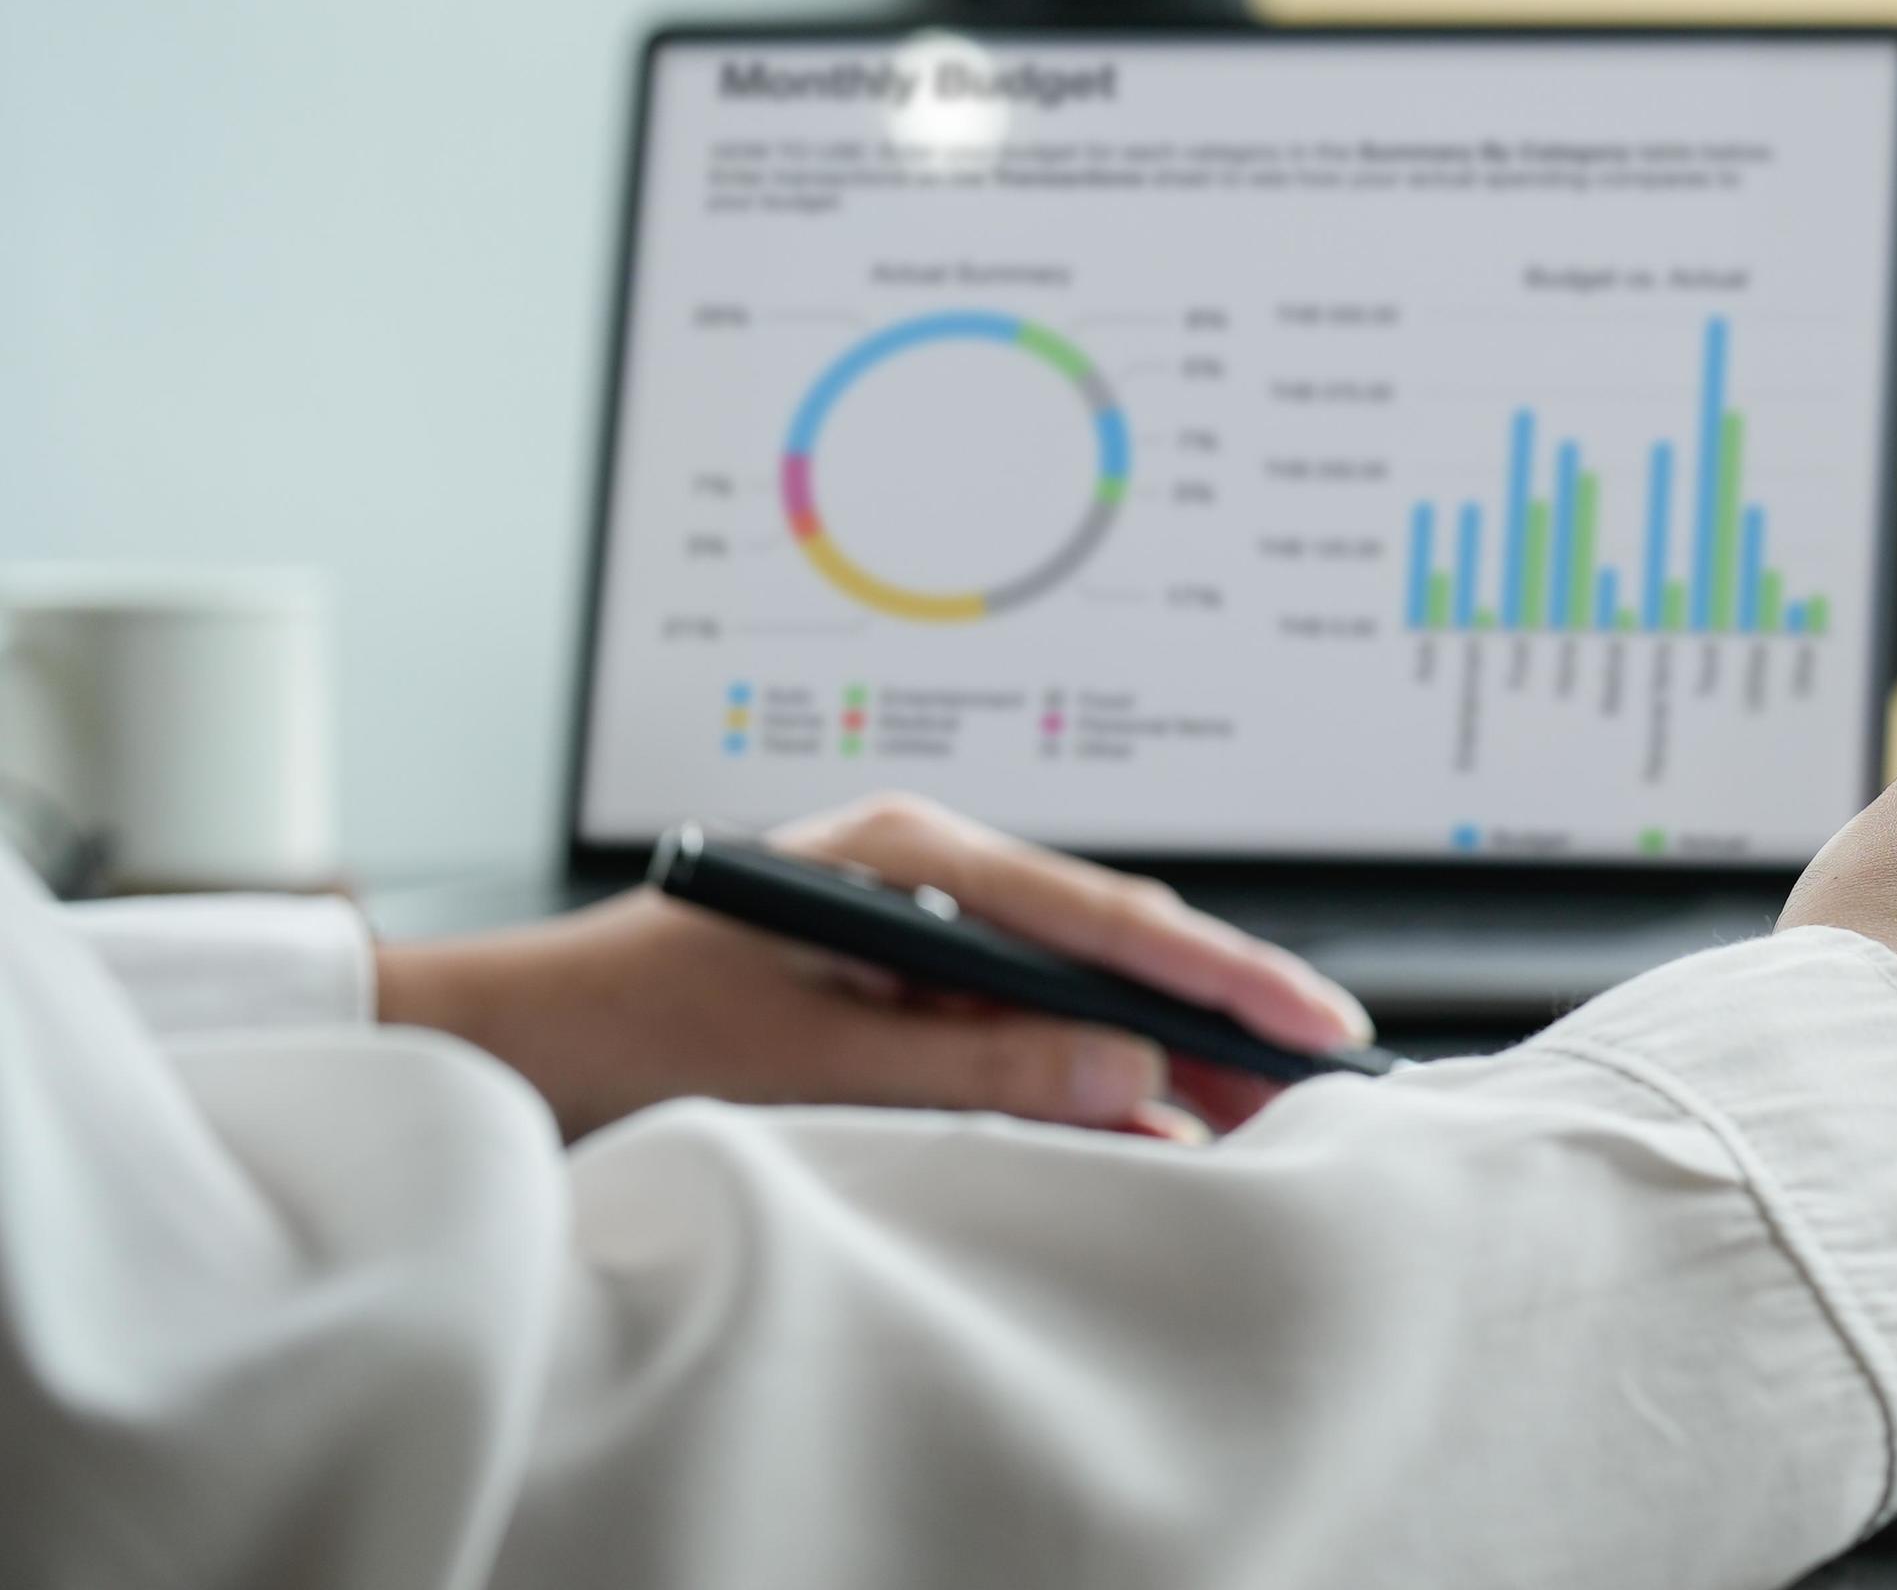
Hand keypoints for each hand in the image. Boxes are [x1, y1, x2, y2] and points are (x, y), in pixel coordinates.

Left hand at [375, 793, 1372, 1140]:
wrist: (497, 1038)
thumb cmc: (625, 1026)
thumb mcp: (811, 1054)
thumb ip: (984, 1061)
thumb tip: (1134, 1076)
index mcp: (912, 854)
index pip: (1104, 914)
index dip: (1221, 973)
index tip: (1311, 1022)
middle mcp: (927, 875)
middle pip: (1112, 942)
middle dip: (1216, 1011)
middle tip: (1319, 1075)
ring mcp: (917, 928)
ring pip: (1077, 988)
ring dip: (1159, 1051)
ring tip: (1257, 1107)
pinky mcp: (899, 986)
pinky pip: (1022, 1028)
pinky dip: (1086, 1075)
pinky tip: (1148, 1122)